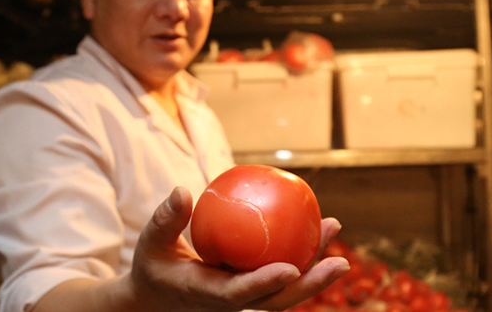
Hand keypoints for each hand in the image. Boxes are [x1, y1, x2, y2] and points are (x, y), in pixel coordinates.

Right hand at [129, 186, 348, 310]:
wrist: (158, 296)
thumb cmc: (154, 266)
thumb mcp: (150, 244)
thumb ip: (165, 220)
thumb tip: (183, 191)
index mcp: (208, 295)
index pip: (241, 294)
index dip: (266, 283)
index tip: (290, 268)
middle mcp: (233, 302)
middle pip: (279, 300)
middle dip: (312, 285)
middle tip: (341, 262)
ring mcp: (247, 297)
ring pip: (287, 288)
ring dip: (315, 265)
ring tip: (333, 227)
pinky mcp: (254, 287)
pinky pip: (283, 273)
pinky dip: (303, 252)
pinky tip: (316, 224)